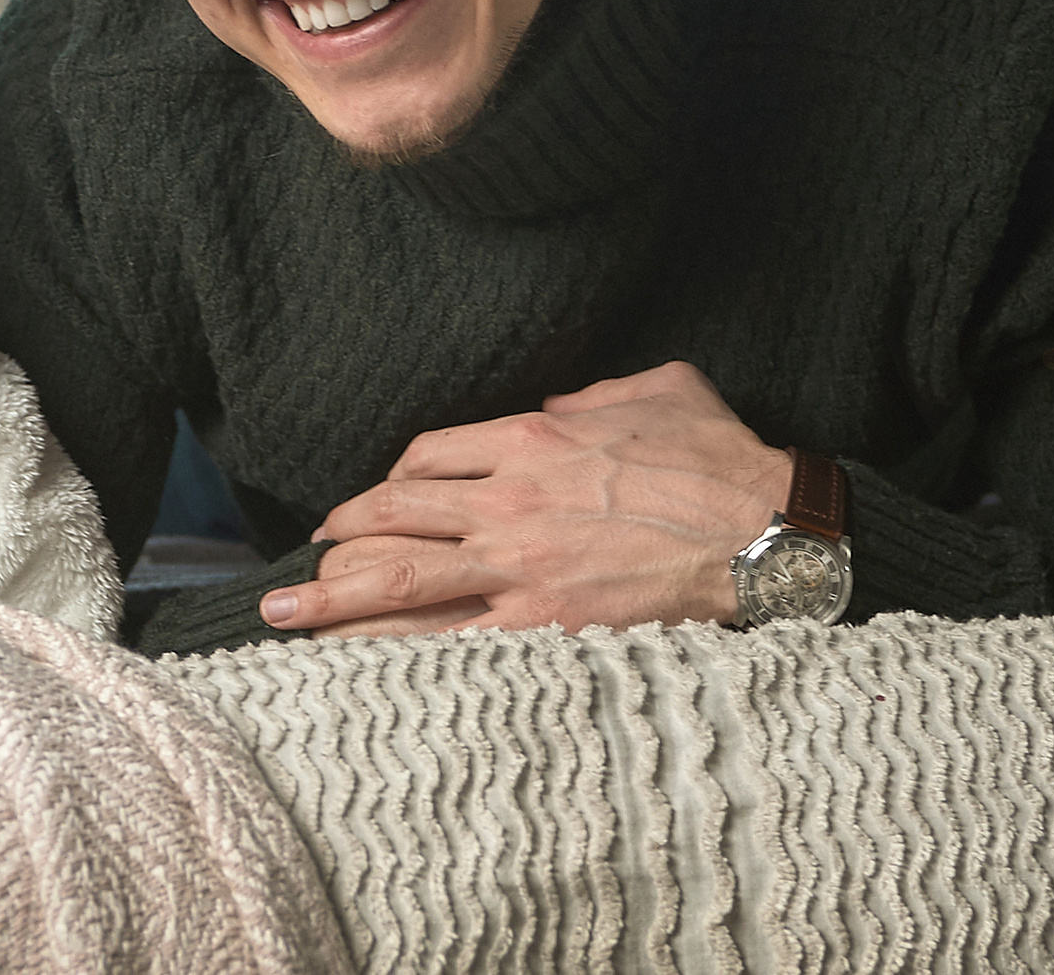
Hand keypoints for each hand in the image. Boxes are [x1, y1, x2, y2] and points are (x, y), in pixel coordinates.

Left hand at [257, 361, 792, 635]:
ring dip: (331, 597)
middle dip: (337, 537)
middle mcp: (510, 498)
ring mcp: (520, 566)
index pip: (427, 455)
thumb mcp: (660, 388)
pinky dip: (390, 651)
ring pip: (398, 579)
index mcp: (534, 437)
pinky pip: (446, 641)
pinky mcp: (542, 625)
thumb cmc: (724, 459)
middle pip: (392, 514)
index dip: (387, 482)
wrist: (769, 533)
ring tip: (283, 612)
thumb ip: (596, 392)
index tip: (369, 504)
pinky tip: (351, 665)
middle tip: (304, 560)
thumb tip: (556, 406)